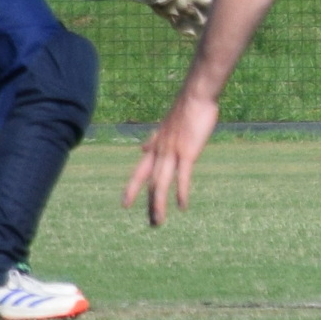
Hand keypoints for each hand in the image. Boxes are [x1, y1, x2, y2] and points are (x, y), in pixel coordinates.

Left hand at [127, 88, 221, 226]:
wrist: (195, 96)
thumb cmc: (185, 109)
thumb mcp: (166, 127)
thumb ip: (155, 140)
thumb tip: (143, 148)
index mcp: (155, 146)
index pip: (139, 172)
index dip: (131, 189)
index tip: (124, 205)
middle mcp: (159, 152)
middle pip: (150, 183)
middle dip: (149, 205)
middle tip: (151, 224)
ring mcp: (172, 153)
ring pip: (161, 184)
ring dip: (158, 205)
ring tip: (158, 222)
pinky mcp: (187, 152)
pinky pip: (182, 177)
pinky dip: (180, 193)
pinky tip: (181, 206)